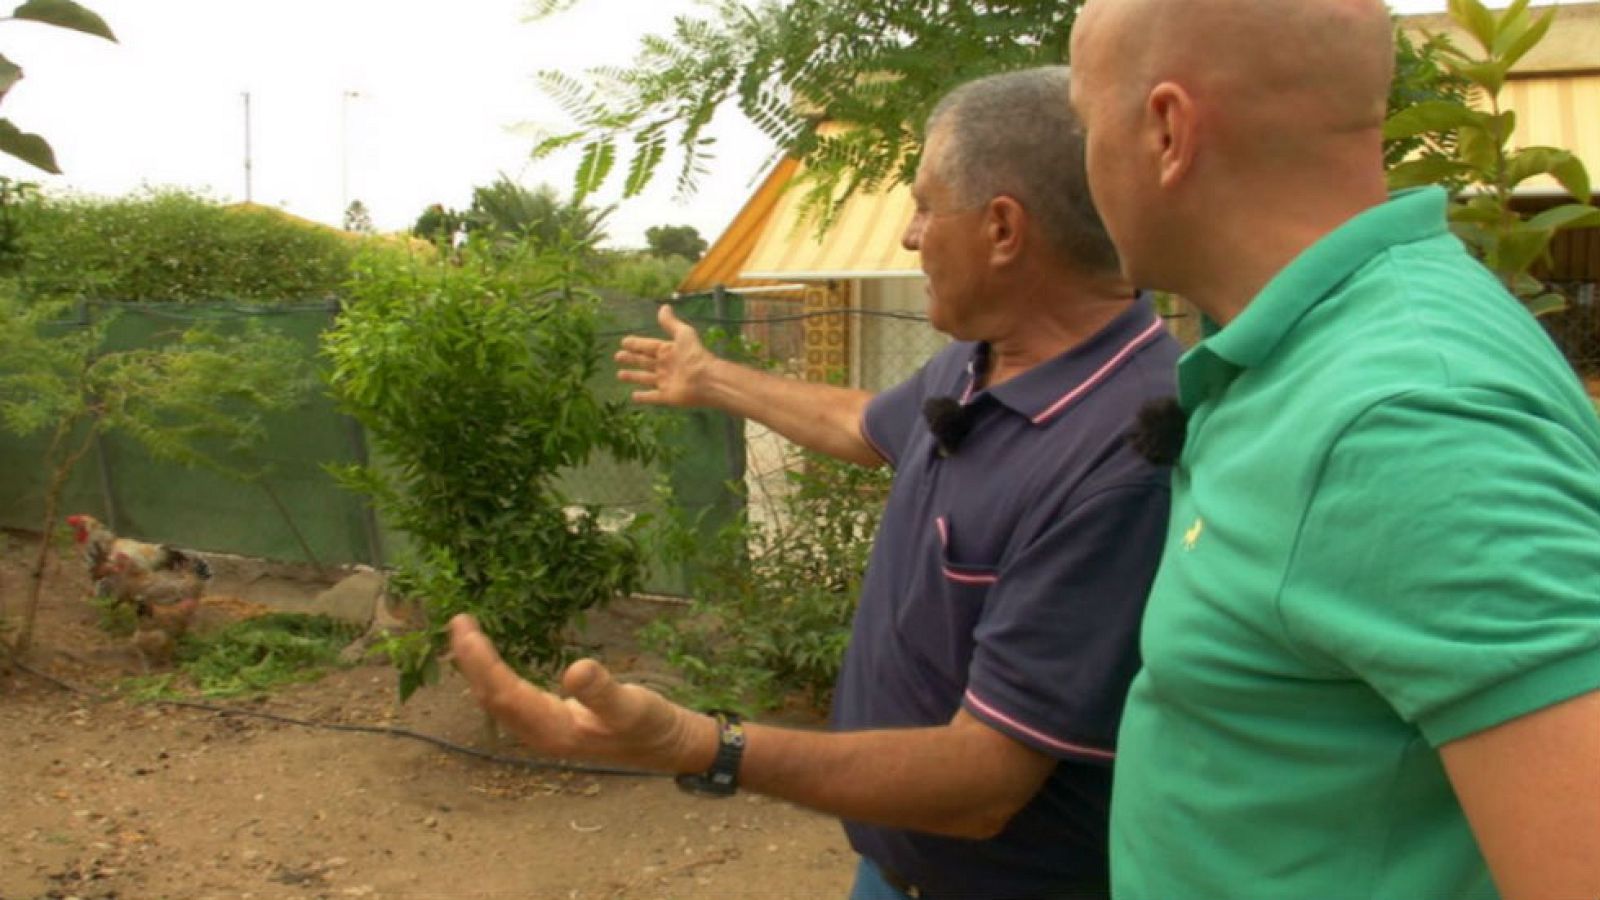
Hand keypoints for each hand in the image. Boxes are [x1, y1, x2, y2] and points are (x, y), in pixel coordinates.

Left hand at [447, 614, 714, 772]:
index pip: (503, 693)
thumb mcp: (631, 705)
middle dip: (470, 662)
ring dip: (479, 670)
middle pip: (492, 698)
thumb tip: (575, 670)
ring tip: (466, 638)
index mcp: (553, 730)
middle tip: (458, 622)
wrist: (666, 747)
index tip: (464, 627)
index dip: (480, 661)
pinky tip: (494, 663)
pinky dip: (496, 677)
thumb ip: (602, 690)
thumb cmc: (650, 725)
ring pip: (498, 701)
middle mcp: (540, 734)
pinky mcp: (551, 724)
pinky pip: (511, 700)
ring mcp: (544, 731)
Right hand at [614, 304, 715, 407]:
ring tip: (619, 375)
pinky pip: (652, 397)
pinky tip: (633, 396)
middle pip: (644, 362)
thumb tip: (664, 307)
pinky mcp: (667, 396)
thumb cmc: (695, 355)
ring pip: (645, 378)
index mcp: (668, 350)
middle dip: (631, 359)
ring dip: (633, 376)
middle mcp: (665, 366)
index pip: (648, 346)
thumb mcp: (683, 334)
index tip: (624, 342)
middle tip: (617, 357)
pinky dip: (643, 397)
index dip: (636, 344)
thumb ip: (671, 323)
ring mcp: (665, 382)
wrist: (707, 379)